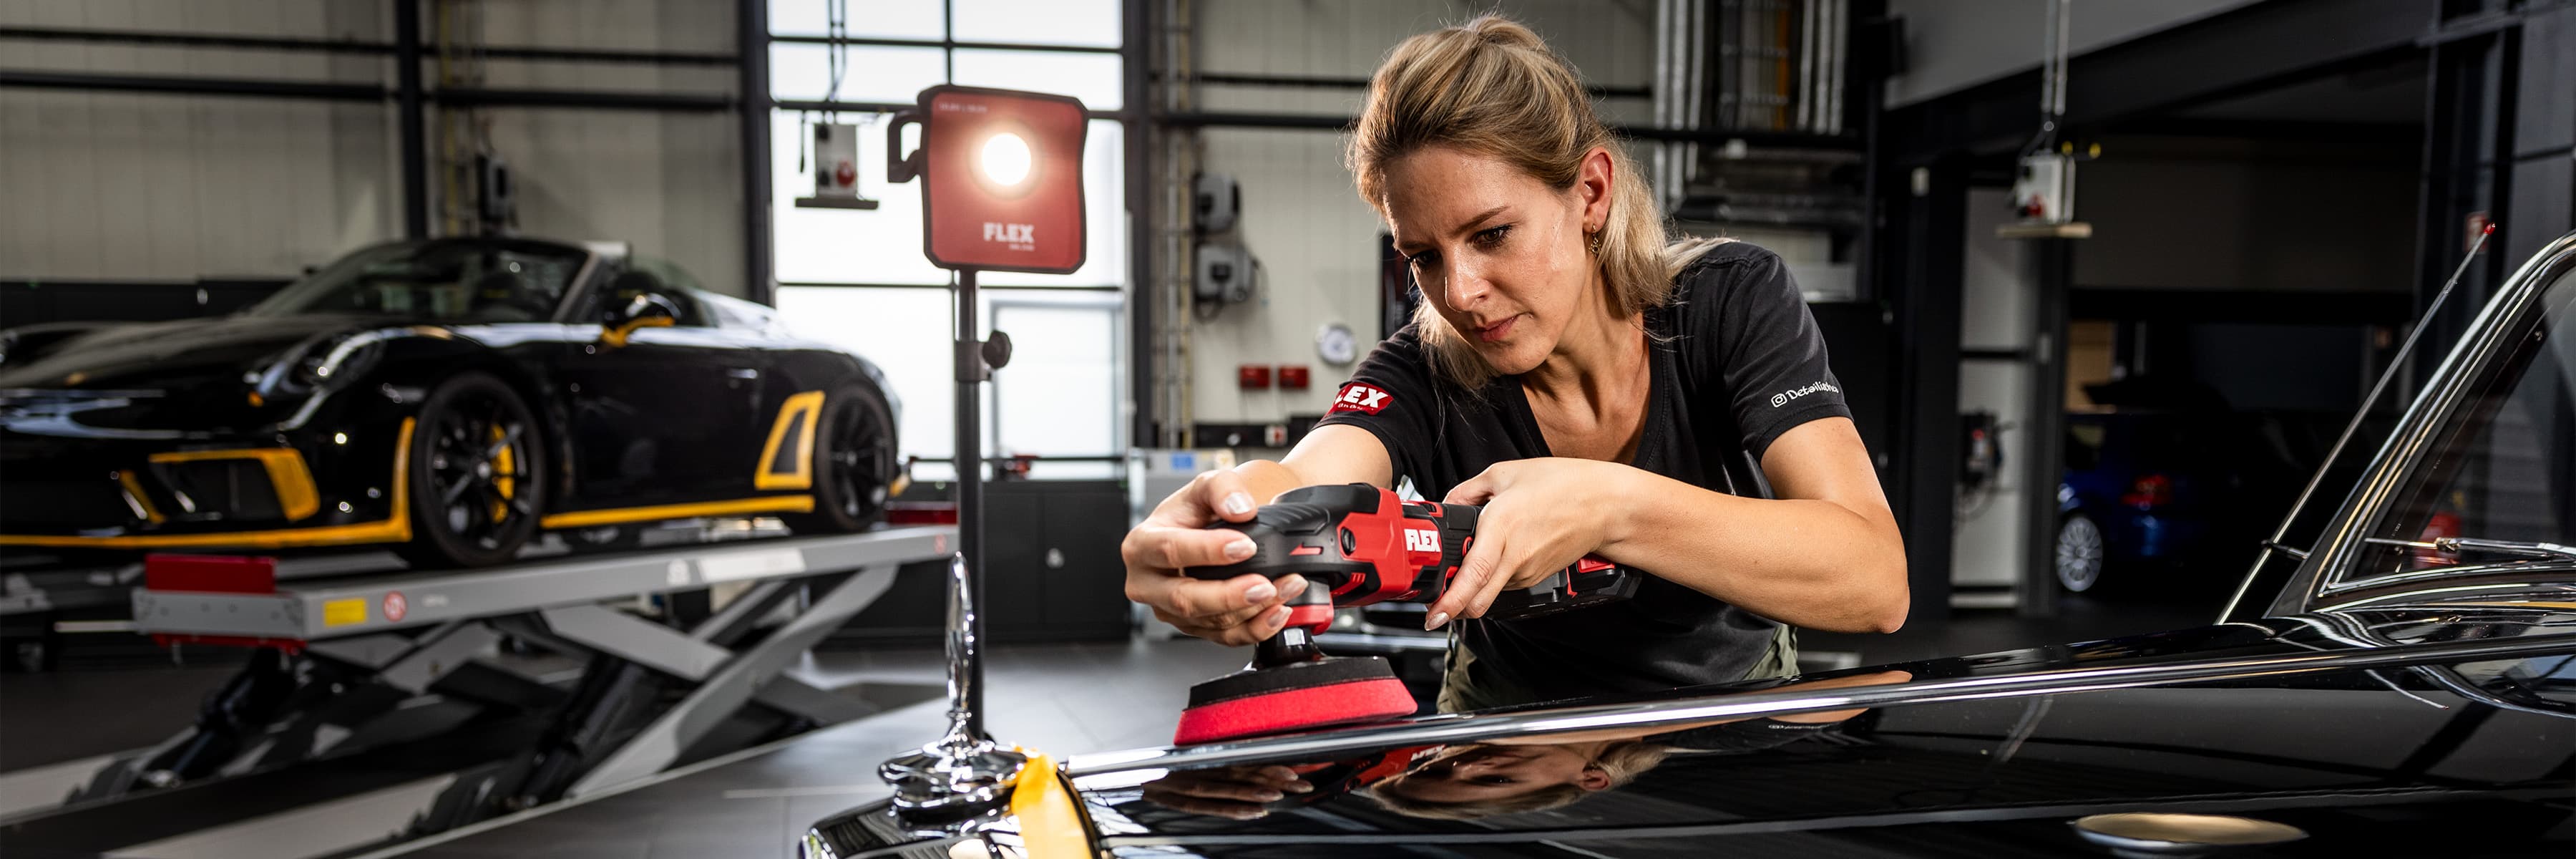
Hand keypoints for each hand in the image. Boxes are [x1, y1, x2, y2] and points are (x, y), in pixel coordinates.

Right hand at [1120, 469, 1309, 645]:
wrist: (1205, 531)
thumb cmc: (1196, 511)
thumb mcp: (1206, 486)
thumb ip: (1222, 488)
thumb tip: (1240, 509)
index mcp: (1142, 544)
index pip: (1171, 550)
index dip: (1209, 550)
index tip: (1245, 545)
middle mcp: (1149, 583)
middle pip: (1185, 598)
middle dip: (1230, 594)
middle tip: (1265, 584)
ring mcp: (1170, 610)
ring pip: (1210, 621)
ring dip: (1254, 609)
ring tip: (1286, 587)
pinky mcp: (1194, 627)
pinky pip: (1224, 637)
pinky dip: (1256, 628)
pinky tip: (1277, 611)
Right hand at [1139, 766, 1312, 819]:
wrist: (1127, 779)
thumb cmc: (1163, 771)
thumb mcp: (1194, 762)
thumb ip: (1220, 763)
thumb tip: (1253, 764)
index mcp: (1207, 756)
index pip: (1244, 759)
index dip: (1271, 763)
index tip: (1296, 768)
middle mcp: (1201, 767)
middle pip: (1242, 771)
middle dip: (1274, 778)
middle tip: (1301, 784)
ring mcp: (1189, 784)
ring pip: (1228, 787)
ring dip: (1256, 791)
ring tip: (1279, 795)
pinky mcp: (1180, 802)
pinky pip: (1211, 807)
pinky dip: (1234, 809)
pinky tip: (1255, 812)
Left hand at [1426, 458, 1636, 627]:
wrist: (1606, 505)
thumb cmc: (1563, 484)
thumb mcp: (1505, 473)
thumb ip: (1467, 491)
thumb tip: (1446, 505)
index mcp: (1502, 527)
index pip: (1472, 575)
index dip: (1450, 600)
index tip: (1432, 614)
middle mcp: (1514, 556)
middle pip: (1477, 602)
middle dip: (1452, 609)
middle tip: (1434, 607)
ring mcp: (1527, 571)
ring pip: (1488, 592)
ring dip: (1472, 587)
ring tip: (1467, 562)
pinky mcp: (1536, 576)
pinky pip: (1504, 583)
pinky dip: (1491, 577)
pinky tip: (1494, 556)